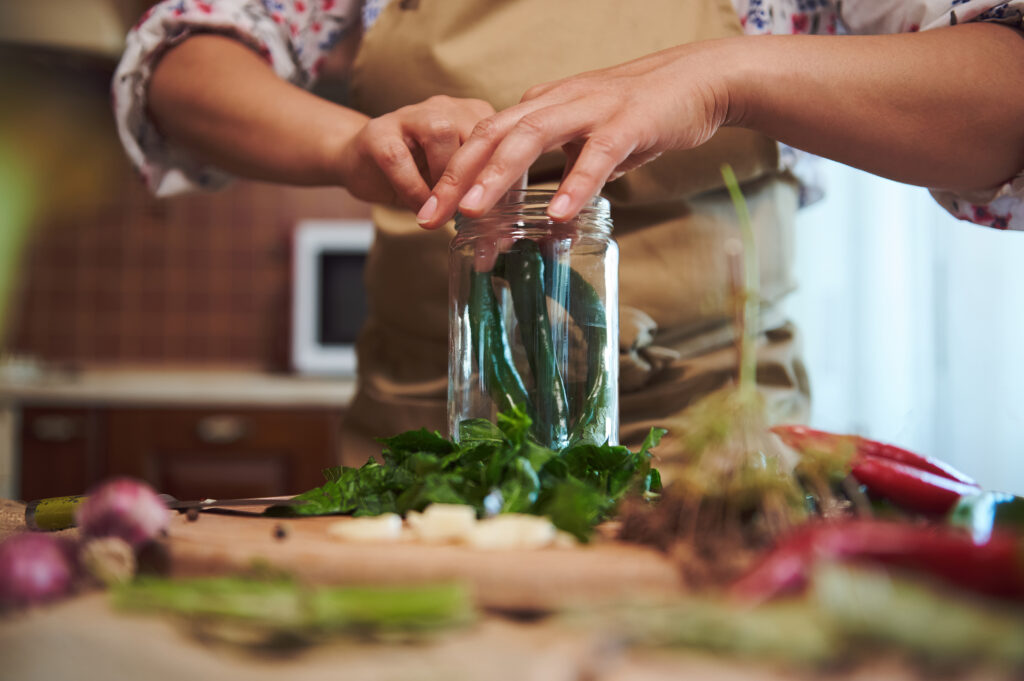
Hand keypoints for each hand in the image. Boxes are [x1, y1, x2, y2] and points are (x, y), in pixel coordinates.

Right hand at [336, 95, 495, 210]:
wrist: (362, 162)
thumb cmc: (418, 175)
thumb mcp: (457, 184)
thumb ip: (480, 197)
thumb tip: (503, 236)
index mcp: (472, 115)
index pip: (502, 140)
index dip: (506, 179)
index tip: (503, 215)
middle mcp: (445, 107)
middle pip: (475, 132)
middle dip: (478, 179)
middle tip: (474, 215)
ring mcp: (410, 115)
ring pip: (440, 133)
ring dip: (446, 180)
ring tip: (443, 210)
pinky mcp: (378, 132)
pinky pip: (399, 157)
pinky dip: (413, 189)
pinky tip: (419, 209)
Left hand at [416, 41, 735, 227]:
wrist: (697, 81)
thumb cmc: (641, 115)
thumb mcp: (590, 144)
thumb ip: (566, 175)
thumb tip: (551, 221)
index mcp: (540, 106)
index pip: (483, 139)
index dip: (452, 175)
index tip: (429, 213)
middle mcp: (555, 102)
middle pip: (492, 136)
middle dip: (456, 178)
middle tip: (428, 219)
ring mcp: (589, 110)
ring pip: (531, 138)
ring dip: (498, 176)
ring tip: (473, 212)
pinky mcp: (627, 124)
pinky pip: (596, 155)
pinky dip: (574, 184)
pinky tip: (557, 215)